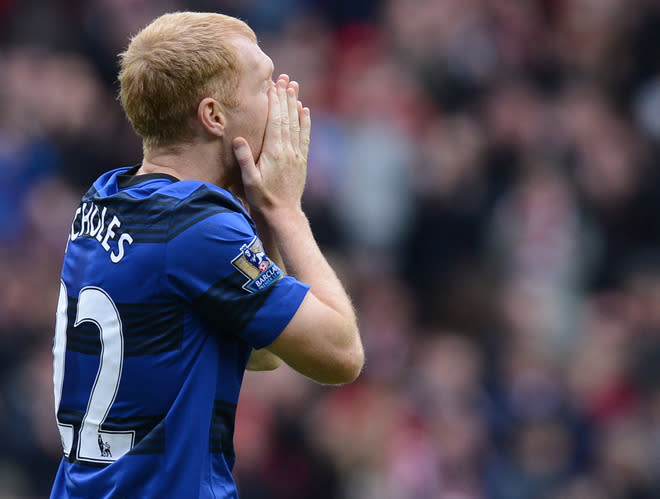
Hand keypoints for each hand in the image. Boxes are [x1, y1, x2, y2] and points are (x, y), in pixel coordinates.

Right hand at [232, 75, 310, 215]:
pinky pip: (304, 137)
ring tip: (295, 87)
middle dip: (285, 97)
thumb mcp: (249, 181)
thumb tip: (239, 139)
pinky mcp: (301, 161)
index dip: (274, 102)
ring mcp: (297, 155)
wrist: (283, 214)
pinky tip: (305, 111)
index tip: (273, 86)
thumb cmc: (263, 199)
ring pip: (297, 124)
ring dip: (295, 105)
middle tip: (285, 79)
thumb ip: (244, 159)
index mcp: (274, 152)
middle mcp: (288, 151)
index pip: (275, 121)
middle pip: (287, 118)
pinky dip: (305, 122)